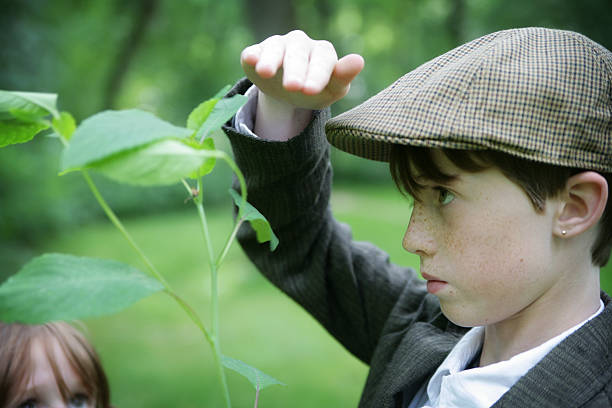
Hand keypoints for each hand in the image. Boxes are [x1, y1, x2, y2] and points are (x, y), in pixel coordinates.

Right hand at [241, 30, 363, 109]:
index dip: (317, 75)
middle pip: (298, 54)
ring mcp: (278, 45)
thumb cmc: (316, 88)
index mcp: (322, 52)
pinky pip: (254, 51)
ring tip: (266, 72)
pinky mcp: (257, 52)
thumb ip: (343, 77)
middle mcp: (300, 44)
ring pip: (275, 48)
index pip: (322, 61)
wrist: (290, 92)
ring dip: (271, 60)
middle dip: (295, 70)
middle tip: (292, 87)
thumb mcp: (331, 89)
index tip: (311, 91)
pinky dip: (252, 55)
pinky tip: (249, 60)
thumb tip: (359, 60)